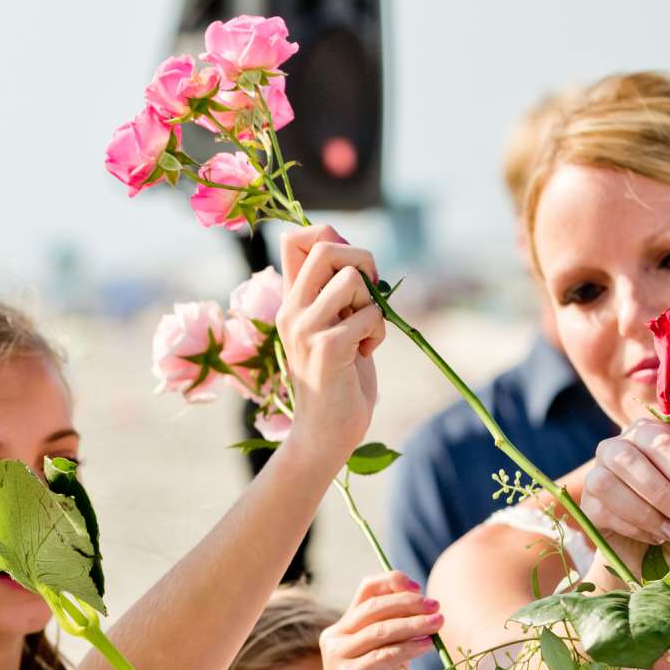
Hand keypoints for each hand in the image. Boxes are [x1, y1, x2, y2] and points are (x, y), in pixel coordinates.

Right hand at [276, 224, 383, 465]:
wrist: (324, 434)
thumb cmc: (338, 380)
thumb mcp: (333, 326)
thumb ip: (336, 292)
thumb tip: (353, 251)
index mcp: (291, 301)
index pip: (294, 239)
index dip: (328, 235)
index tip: (349, 267)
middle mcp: (291, 310)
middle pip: (327, 246)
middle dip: (364, 262)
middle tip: (370, 296)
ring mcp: (305, 329)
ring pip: (353, 278)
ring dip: (374, 304)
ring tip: (365, 332)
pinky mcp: (327, 349)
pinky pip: (369, 315)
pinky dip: (378, 332)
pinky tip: (364, 353)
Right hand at [319, 573, 439, 669]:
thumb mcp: (388, 660)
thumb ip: (398, 637)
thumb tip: (426, 611)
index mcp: (343, 629)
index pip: (366, 591)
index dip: (392, 582)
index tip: (418, 587)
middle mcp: (335, 637)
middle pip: (374, 606)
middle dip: (409, 603)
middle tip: (436, 607)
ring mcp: (338, 656)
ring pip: (380, 629)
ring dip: (414, 624)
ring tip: (439, 623)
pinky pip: (383, 655)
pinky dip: (408, 648)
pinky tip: (427, 645)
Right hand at [582, 418, 669, 549]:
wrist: (645, 553)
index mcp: (646, 436)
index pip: (659, 441)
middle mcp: (615, 448)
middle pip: (628, 457)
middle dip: (662, 491)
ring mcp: (595, 475)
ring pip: (609, 483)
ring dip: (645, 511)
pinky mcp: (586, 505)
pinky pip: (604, 510)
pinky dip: (634, 527)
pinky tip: (654, 537)